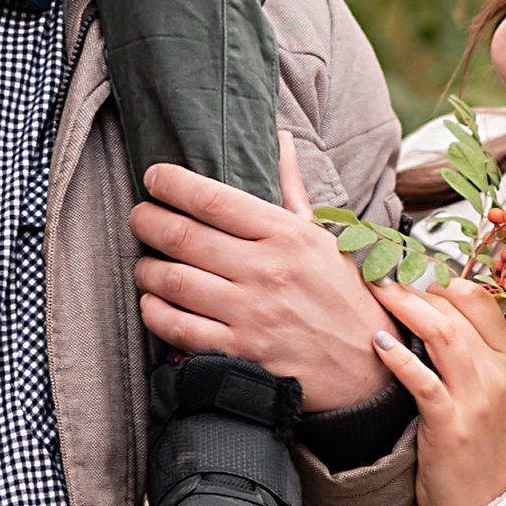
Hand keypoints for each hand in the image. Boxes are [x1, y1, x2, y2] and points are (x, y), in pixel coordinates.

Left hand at [128, 133, 396, 410]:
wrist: (368, 367)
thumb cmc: (341, 294)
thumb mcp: (322, 237)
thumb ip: (291, 189)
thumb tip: (281, 138)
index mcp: (287, 235)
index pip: (213, 199)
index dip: (172, 184)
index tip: (153, 178)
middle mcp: (268, 270)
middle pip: (183, 236)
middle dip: (147, 221)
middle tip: (138, 217)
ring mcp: (252, 314)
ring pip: (172, 281)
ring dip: (146, 269)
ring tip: (144, 264)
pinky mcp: (240, 353)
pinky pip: (177, 327)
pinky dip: (154, 312)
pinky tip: (153, 302)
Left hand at [370, 278, 505, 505]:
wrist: (483, 505)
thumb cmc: (480, 447)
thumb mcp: (491, 392)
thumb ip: (473, 351)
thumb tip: (432, 309)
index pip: (480, 299)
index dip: (440, 280)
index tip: (410, 273)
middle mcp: (498, 375)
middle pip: (457, 309)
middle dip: (415, 287)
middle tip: (383, 278)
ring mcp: (476, 400)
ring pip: (443, 334)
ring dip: (406, 306)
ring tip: (378, 292)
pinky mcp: (450, 425)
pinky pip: (423, 380)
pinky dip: (399, 356)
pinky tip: (378, 341)